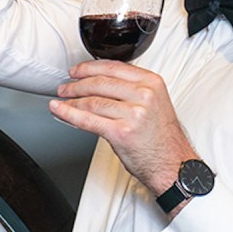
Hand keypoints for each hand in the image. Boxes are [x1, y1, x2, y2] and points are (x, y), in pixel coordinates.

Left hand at [51, 61, 195, 194]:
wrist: (173, 164)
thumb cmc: (163, 139)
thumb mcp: (155, 103)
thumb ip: (133, 90)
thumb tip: (102, 84)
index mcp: (152, 83)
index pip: (113, 67)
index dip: (89, 68)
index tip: (77, 71)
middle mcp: (144, 95)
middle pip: (100, 82)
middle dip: (77, 84)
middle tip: (66, 87)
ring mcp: (133, 114)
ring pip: (92, 101)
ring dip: (72, 100)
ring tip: (63, 100)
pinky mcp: (121, 132)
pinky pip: (88, 120)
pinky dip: (69, 114)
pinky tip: (59, 110)